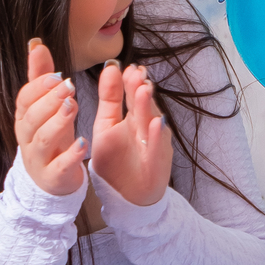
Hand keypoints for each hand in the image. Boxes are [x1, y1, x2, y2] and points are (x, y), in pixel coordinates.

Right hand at [14, 40, 87, 197]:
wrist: (51, 179)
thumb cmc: (50, 137)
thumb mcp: (46, 107)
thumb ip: (41, 78)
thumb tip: (36, 44)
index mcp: (25, 118)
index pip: (25, 99)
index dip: (39, 87)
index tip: (58, 75)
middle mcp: (28, 137)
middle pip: (33, 117)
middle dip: (50, 101)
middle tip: (69, 87)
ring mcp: (39, 158)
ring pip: (44, 139)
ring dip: (58, 122)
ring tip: (73, 107)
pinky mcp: (53, 176)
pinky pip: (60, 166)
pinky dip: (70, 155)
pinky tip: (83, 143)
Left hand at [88, 61, 172, 206]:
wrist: (127, 197)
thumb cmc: (117, 162)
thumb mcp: (106, 126)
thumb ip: (110, 99)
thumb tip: (111, 67)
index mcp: (133, 119)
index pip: (132, 96)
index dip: (130, 82)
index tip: (127, 67)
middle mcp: (147, 129)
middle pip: (143, 106)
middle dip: (140, 89)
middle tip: (137, 73)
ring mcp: (154, 145)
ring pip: (152, 123)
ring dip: (148, 107)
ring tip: (143, 90)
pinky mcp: (158, 164)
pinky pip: (158, 149)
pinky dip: (157, 137)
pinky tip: (155, 123)